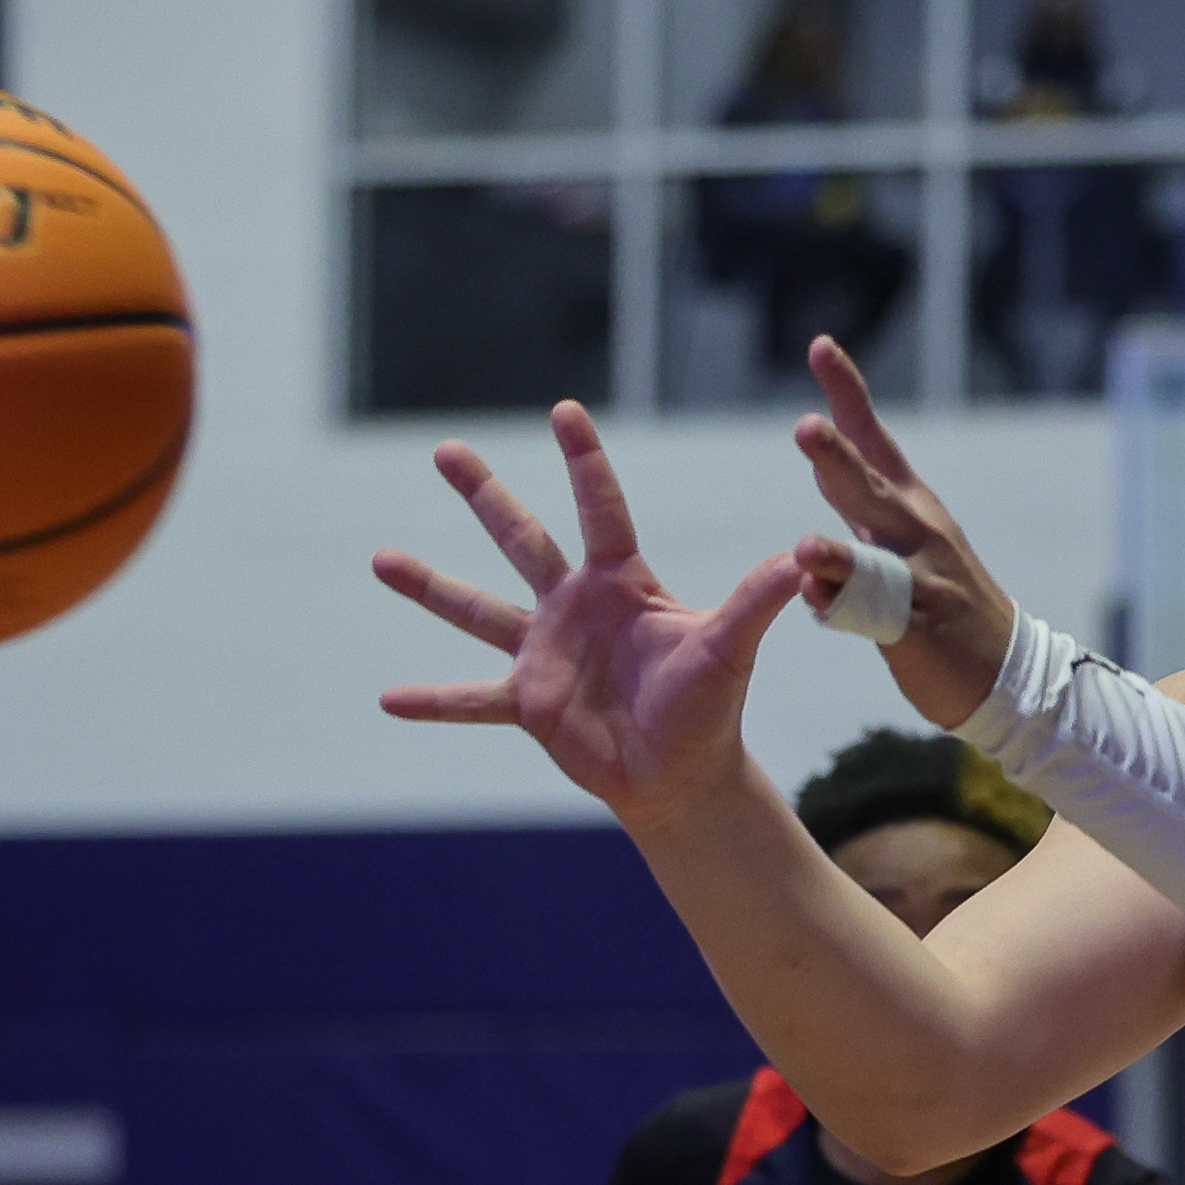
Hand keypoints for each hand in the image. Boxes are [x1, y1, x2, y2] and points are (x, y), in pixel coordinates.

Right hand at [373, 402, 804, 821]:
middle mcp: (573, 606)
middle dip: (483, 493)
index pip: (601, 509)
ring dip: (429, 586)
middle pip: (521, 538)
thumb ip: (759, 599)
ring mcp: (543, 652)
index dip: (585, 462)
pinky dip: (431, 702)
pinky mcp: (527, 703)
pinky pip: (470, 700)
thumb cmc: (711, 707)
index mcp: (621, 584)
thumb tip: (805, 553)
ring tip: (380, 557)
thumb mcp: (731, 646)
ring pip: (476, 609)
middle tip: (445, 448)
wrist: (684, 774)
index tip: (564, 410)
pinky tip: (385, 698)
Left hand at [791, 337, 1017, 726]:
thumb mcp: (901, 543)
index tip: (820, 346)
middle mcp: (918, 532)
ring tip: (805, 547)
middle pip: (872, 487)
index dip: (847, 394)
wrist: (1006, 672)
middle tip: (804, 426)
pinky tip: (817, 602)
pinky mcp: (920, 629)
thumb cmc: (943, 603)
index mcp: (911, 505)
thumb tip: (823, 472)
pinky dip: (844, 609)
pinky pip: (876, 618)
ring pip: (874, 561)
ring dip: (837, 555)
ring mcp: (923, 581)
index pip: (873, 439)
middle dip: (838, 458)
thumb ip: (861, 509)